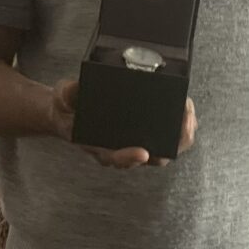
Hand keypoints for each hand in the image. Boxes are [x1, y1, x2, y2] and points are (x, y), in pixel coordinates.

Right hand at [49, 79, 196, 167]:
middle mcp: (120, 149)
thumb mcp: (61, 98)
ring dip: (181, 135)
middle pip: (152, 158)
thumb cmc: (67, 108)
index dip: (129, 158)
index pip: (117, 158)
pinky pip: (167, 137)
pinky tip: (185, 109)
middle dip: (172, 143)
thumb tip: (72, 89)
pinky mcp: (144, 134)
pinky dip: (180, 126)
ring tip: (188, 110)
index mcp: (99, 146)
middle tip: (183, 120)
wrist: (68, 112)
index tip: (142, 152)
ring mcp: (134, 144)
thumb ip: (65, 94)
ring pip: (165, 150)